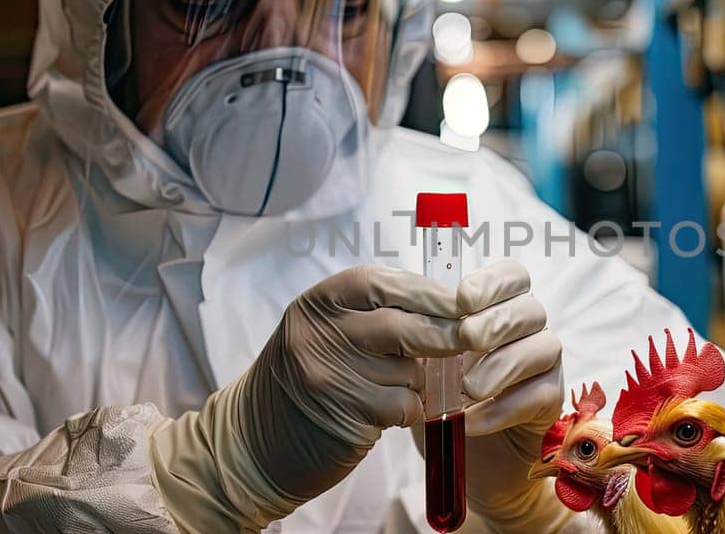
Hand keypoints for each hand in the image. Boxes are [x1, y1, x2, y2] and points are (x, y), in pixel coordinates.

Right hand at [153, 263, 535, 530]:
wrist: (253, 441)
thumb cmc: (306, 379)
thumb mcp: (326, 331)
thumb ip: (373, 313)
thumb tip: (445, 303)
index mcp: (319, 303)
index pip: (383, 284)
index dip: (427, 292)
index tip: (464, 300)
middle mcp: (320, 334)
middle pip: (402, 325)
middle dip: (444, 333)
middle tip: (471, 337)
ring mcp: (329, 376)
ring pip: (408, 370)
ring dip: (419, 380)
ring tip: (397, 386)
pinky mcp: (344, 416)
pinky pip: (402, 406)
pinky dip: (409, 409)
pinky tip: (390, 413)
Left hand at [414, 261, 566, 530]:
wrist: (464, 454)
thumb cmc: (443, 396)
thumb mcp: (425, 362)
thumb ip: (426, 336)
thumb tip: (409, 314)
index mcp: (499, 307)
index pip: (513, 276)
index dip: (492, 282)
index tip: (462, 299)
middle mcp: (529, 330)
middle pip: (530, 308)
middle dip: (496, 321)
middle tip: (466, 339)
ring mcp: (544, 365)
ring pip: (543, 346)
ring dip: (502, 365)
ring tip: (468, 388)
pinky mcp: (551, 402)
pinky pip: (540, 395)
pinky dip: (504, 408)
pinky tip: (473, 421)